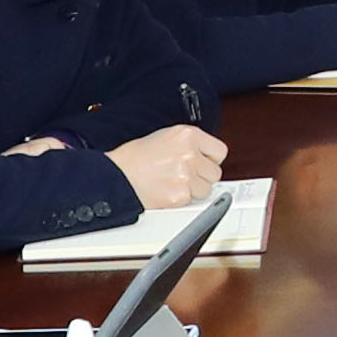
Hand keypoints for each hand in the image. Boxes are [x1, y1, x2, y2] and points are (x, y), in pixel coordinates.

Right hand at [109, 120, 223, 208]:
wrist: (117, 174)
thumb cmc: (135, 157)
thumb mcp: (166, 137)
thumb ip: (190, 145)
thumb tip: (207, 157)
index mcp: (187, 135)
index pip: (219, 151)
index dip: (210, 160)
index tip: (202, 163)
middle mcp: (189, 153)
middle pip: (215, 173)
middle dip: (202, 176)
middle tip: (183, 175)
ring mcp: (186, 175)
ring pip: (206, 189)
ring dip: (193, 189)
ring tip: (173, 182)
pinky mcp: (180, 194)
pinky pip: (192, 201)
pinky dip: (181, 199)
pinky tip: (167, 190)